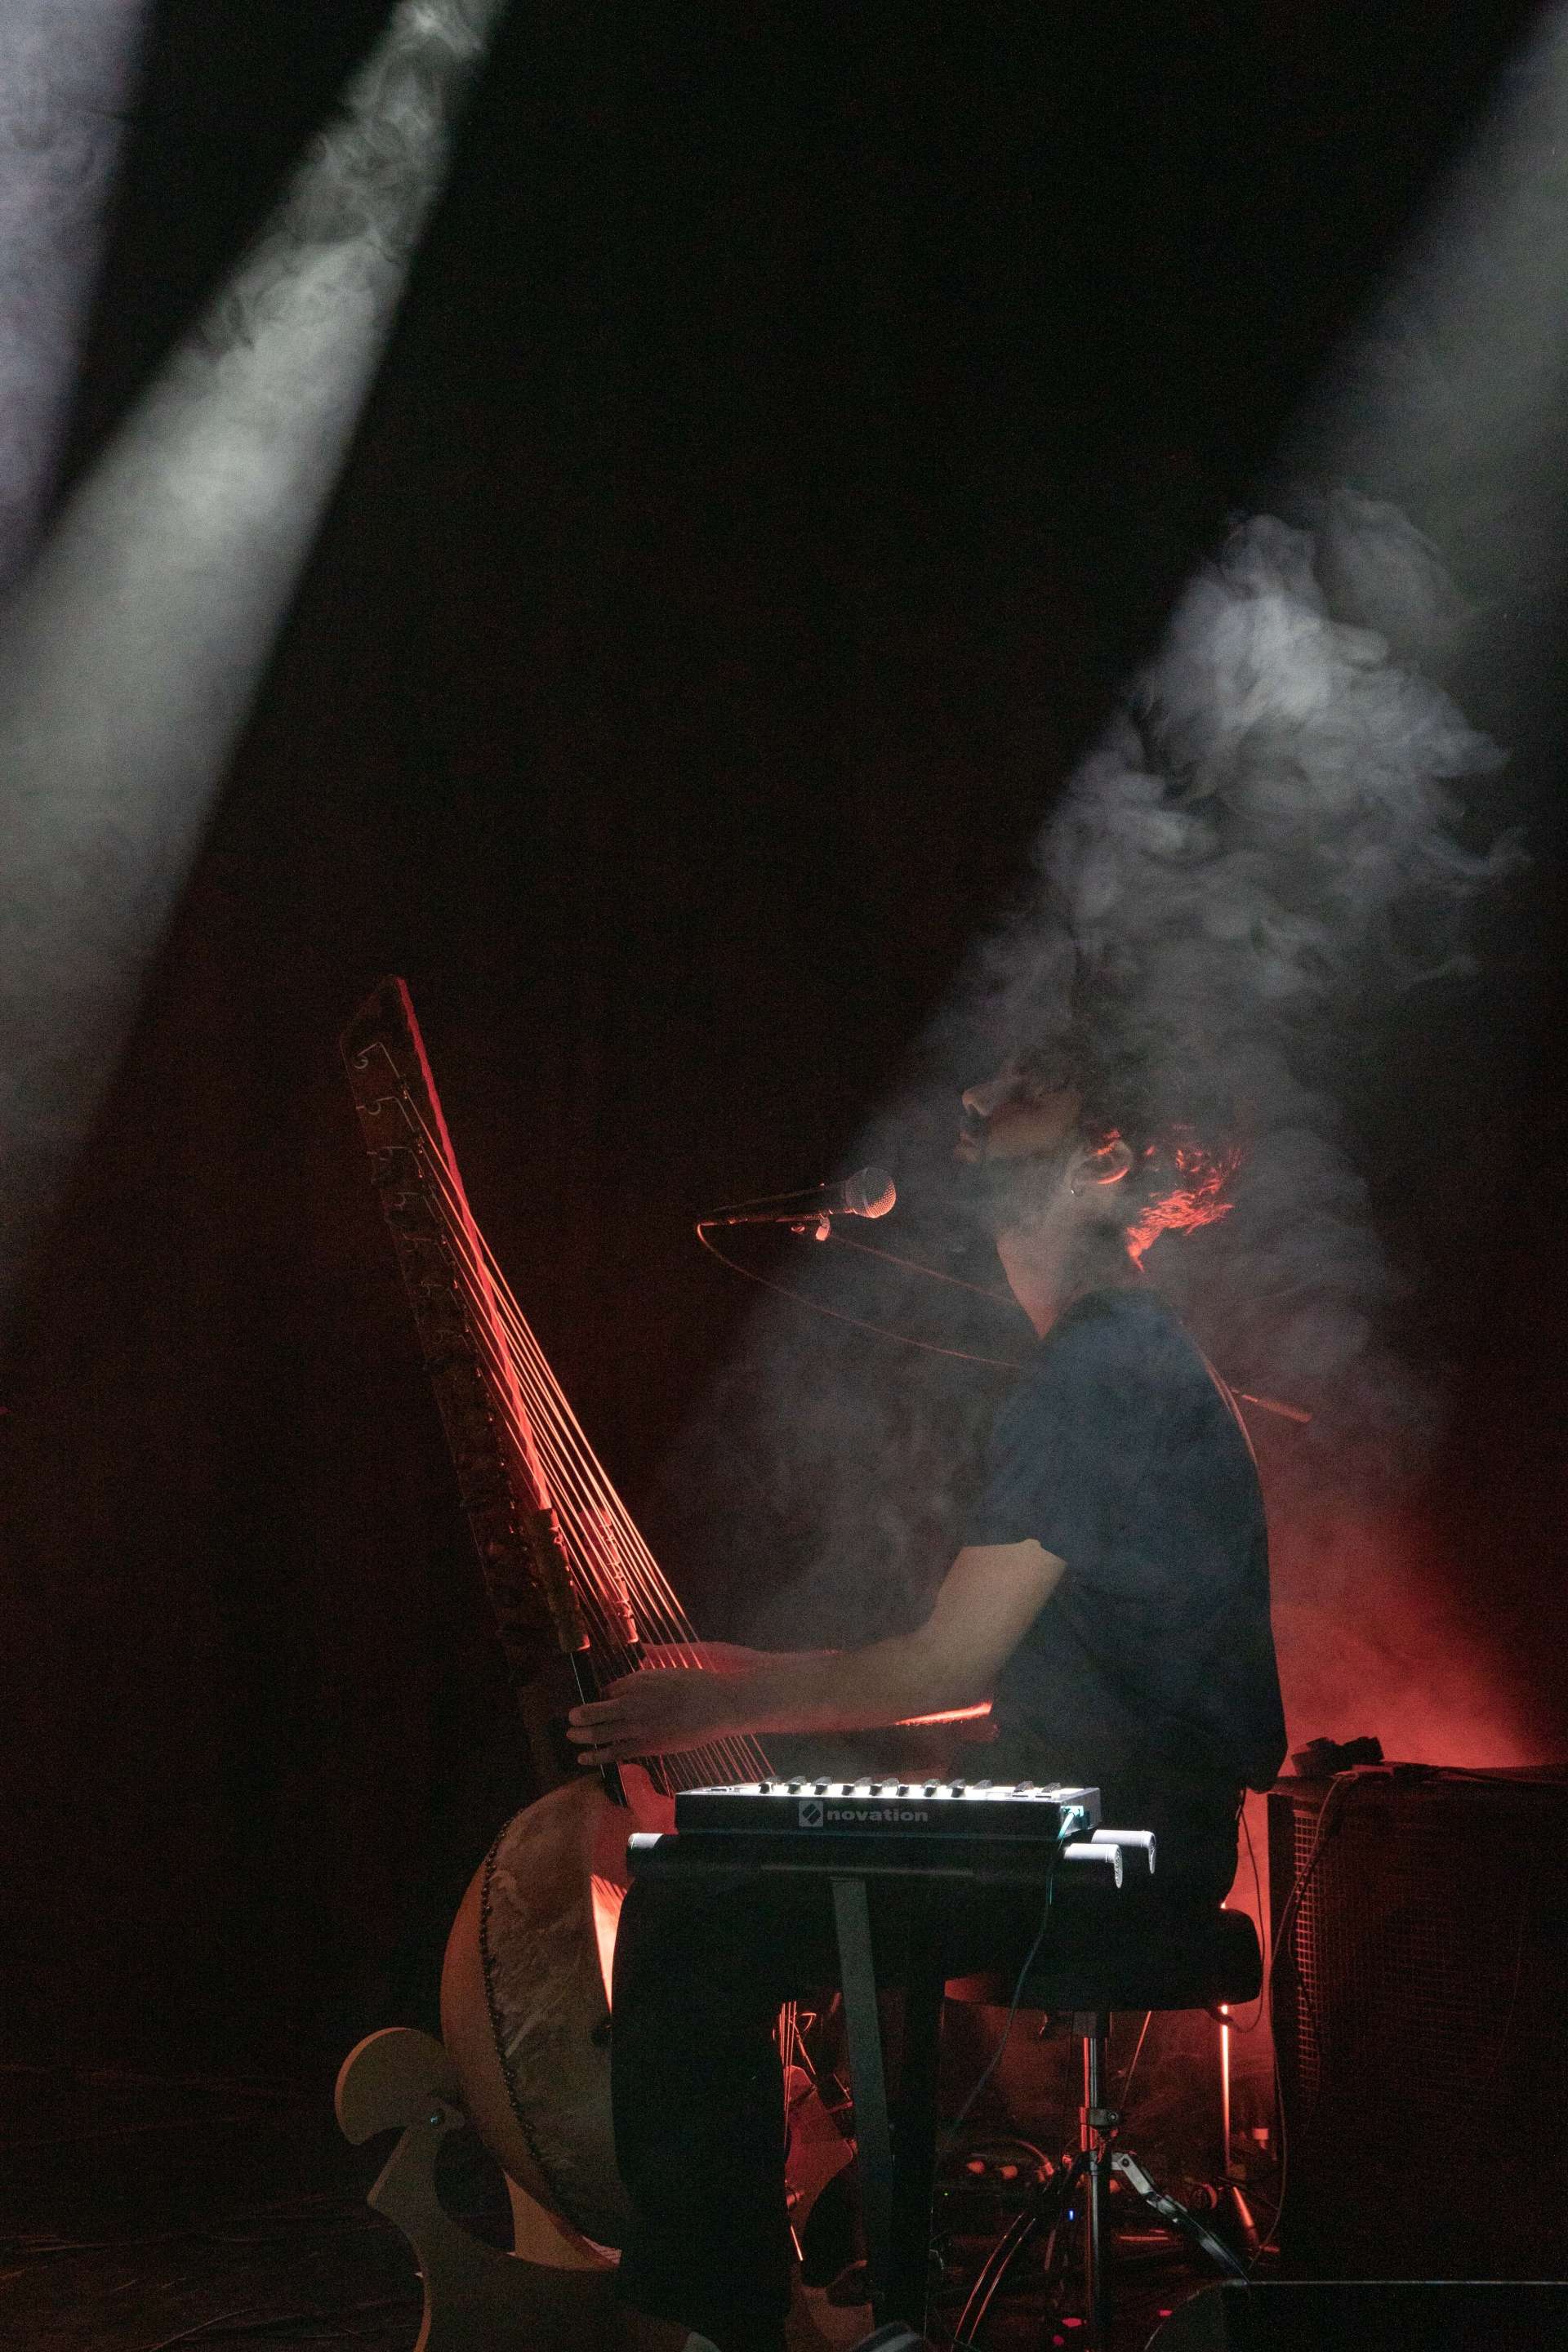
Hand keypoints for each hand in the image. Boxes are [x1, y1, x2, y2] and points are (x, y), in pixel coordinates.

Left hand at [567, 1665, 752, 1764]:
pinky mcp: (648, 1746)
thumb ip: (647, 1673)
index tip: (600, 1702)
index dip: (601, 1698)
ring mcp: (638, 1726)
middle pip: (594, 1712)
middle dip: (579, 1717)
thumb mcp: (667, 1671)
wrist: (718, 1705)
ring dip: (582, 1736)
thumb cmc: (697, 1684)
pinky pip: (616, 1752)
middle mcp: (632, 1703)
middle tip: (569, 1719)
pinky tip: (585, 1758)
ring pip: (600, 1733)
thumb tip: (635, 1668)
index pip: (608, 1690)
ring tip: (570, 1737)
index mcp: (637, 1681)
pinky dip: (598, 1756)